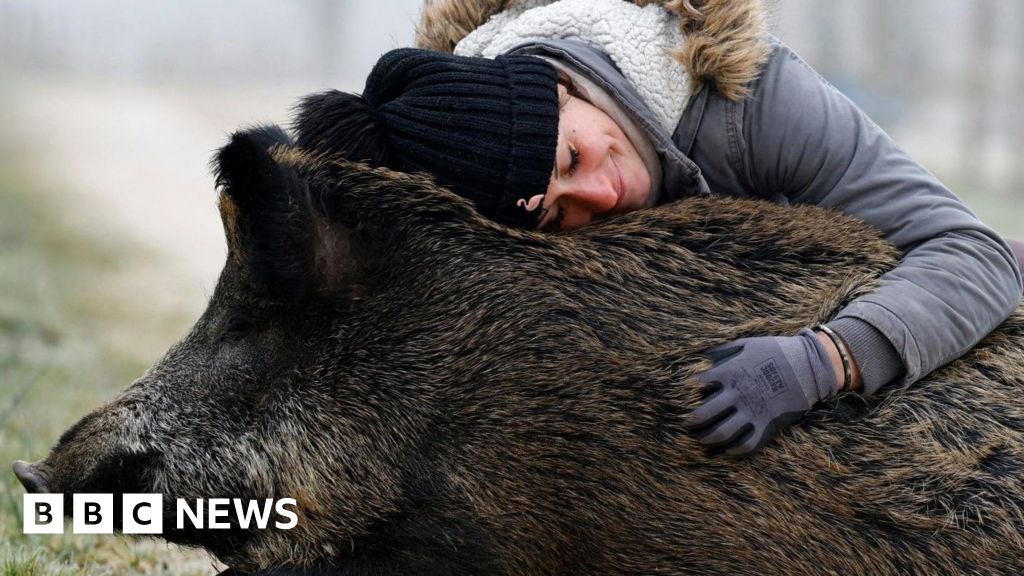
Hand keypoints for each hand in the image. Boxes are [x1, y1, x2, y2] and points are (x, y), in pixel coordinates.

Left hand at [684, 328, 838, 454]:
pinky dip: (734, 449)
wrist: (809, 365)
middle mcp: (737, 394)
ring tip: (700, 438)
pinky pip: (746, 444)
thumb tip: (702, 354)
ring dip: (706, 438)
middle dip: (689, 422)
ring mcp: (752, 411)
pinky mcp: (767, 424)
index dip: (686, 391)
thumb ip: (723, 350)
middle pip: (704, 414)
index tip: (682, 396)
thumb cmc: (776, 351)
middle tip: (684, 424)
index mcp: (729, 372)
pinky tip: (727, 449)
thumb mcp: (747, 343)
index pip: (698, 385)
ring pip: (721, 433)